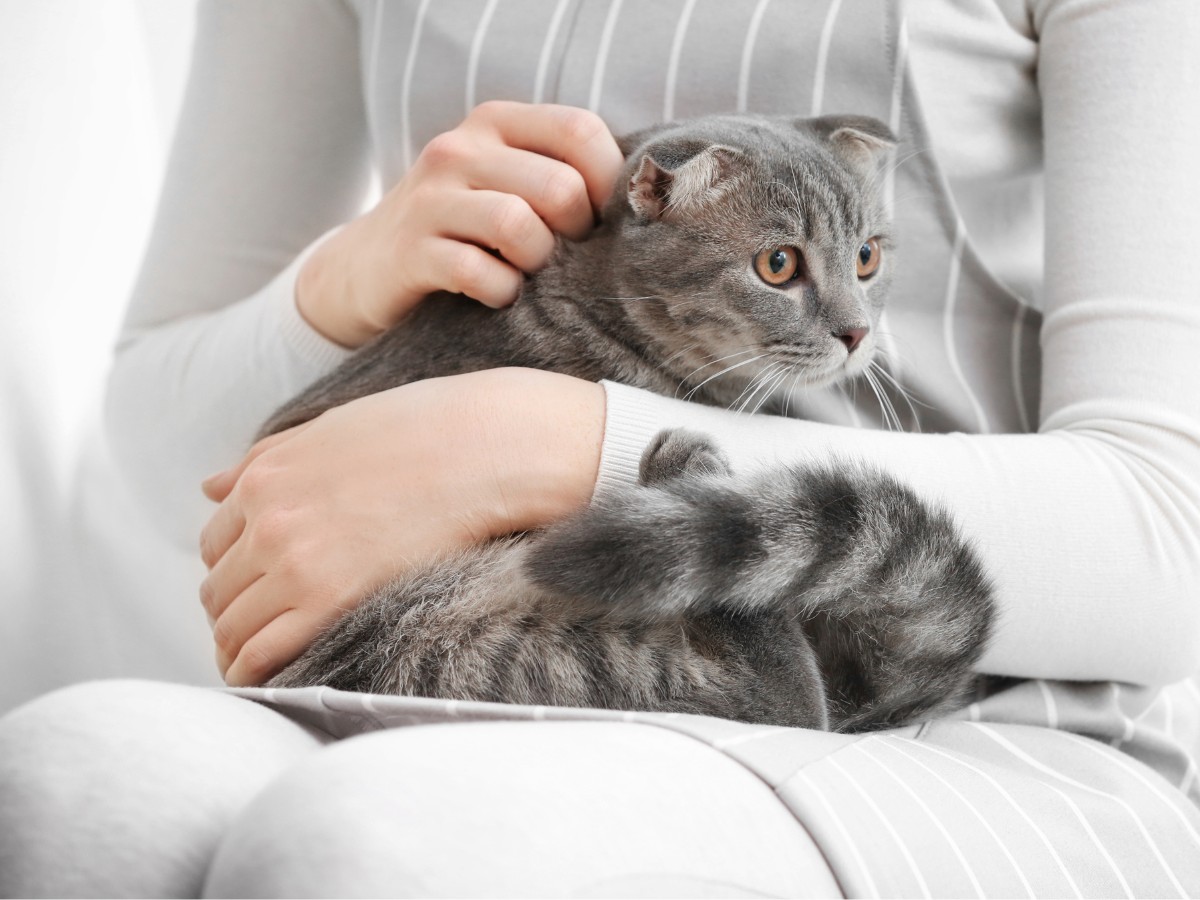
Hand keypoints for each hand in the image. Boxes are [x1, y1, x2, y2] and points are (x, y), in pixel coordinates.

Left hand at [197, 368, 605, 686]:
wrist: (485, 448)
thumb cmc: (423, 431)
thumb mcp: (331, 429)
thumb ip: (266, 458)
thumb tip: (211, 486)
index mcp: (265, 478)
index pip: (215, 542)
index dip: (233, 567)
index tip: (254, 584)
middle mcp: (266, 521)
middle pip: (218, 588)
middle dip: (234, 608)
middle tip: (261, 624)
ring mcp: (294, 562)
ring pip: (231, 626)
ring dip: (237, 646)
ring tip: (258, 660)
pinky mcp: (329, 599)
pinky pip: (261, 653)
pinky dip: (249, 672)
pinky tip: (262, 680)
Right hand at [298, 101, 623, 347]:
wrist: (367, 267)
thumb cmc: (463, 229)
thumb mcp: (506, 182)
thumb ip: (561, 174)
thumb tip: (640, 201)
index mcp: (496, 122)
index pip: (581, 130)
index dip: (608, 184)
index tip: (599, 221)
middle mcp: (460, 148)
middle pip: (559, 187)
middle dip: (575, 234)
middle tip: (562, 257)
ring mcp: (429, 198)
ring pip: (518, 226)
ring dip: (538, 263)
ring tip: (527, 274)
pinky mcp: (410, 251)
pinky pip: (479, 273)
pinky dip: (501, 292)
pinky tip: (497, 294)